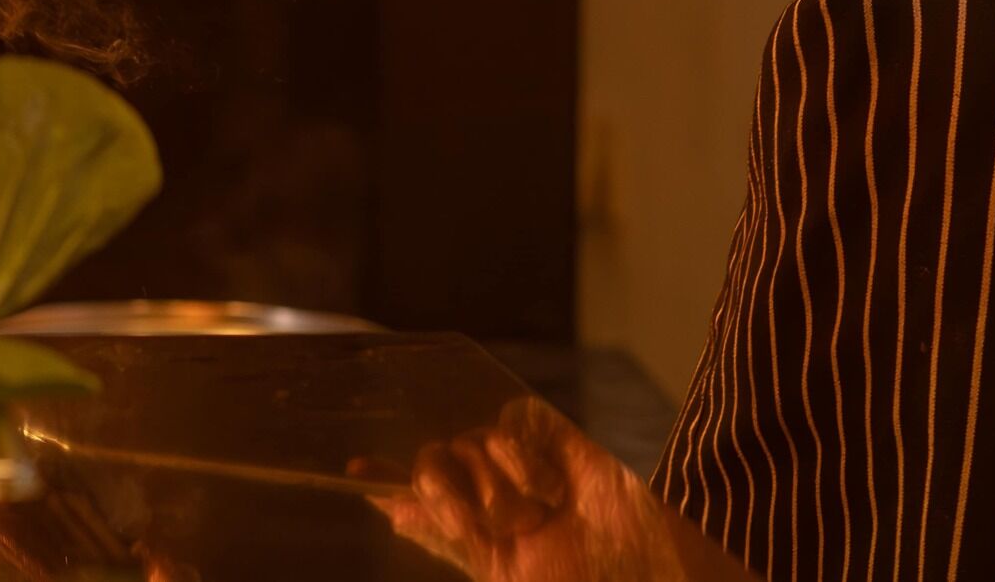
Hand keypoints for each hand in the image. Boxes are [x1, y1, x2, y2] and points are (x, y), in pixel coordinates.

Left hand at [357, 398, 719, 581]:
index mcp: (470, 530)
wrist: (639, 571)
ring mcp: (515, 459)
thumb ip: (450, 539)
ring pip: (469, 445)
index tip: (354, 470)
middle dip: (452, 495)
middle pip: (432, 463)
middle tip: (499, 528)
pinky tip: (556, 490)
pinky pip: (507, 427)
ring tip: (542, 518)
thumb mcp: (500, 573)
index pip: (414, 497)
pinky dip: (526, 464)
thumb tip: (395, 512)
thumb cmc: (573, 579)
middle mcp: (485, 489)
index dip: (383, 480)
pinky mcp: (546, 433)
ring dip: (503, 491)